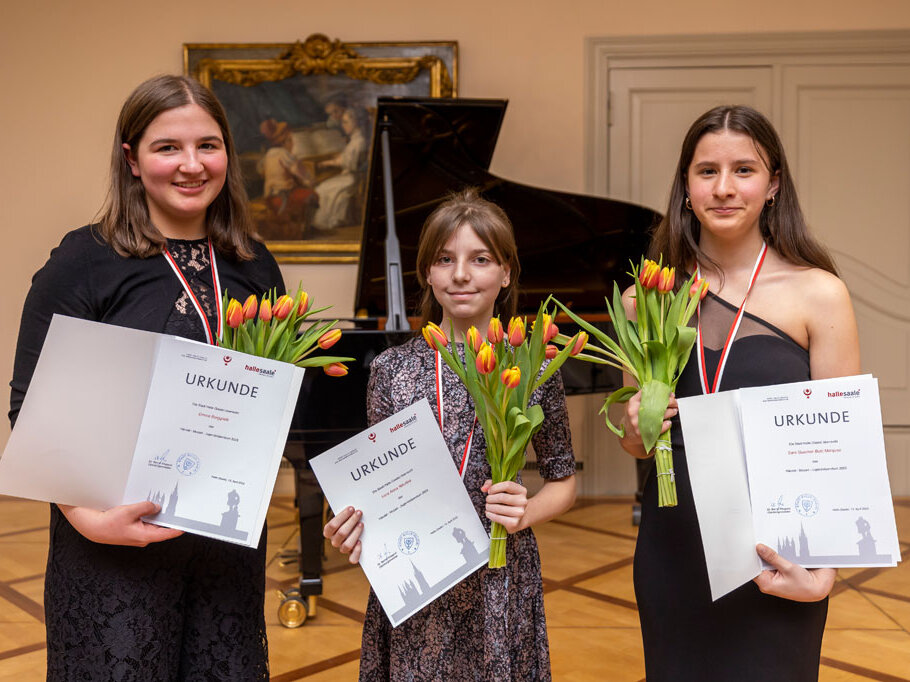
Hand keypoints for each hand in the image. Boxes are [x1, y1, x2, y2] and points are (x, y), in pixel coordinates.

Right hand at [59, 501, 182, 546]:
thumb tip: (156, 506)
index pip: (167, 533)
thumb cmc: (107, 524)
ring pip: (153, 523)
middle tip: (179, 506)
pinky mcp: (132, 529)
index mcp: (145, 536)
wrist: (91, 527)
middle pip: (162, 526)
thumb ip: (145, 507)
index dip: (179, 528)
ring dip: (158, 514)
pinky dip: (149, 513)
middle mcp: (143, 537)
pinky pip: (145, 521)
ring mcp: (138, 533)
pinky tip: (150, 505)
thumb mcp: (129, 511)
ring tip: (165, 503)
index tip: (189, 523)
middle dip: (169, 517)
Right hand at [323, 506, 362, 563]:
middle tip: (359, 513)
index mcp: (328, 531)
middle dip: (351, 521)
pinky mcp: (351, 555)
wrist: (354, 529)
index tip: (351, 508)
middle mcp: (334, 541)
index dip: (342, 517)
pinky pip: (352, 558)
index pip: (332, 525)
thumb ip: (346, 510)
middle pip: (341, 533)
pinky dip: (356, 551)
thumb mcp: (344, 514)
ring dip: (355, 533)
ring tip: (361, 524)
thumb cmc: (348, 519)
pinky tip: (361, 542)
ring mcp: (342, 548)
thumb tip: (350, 502)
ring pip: (347, 545)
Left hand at [482, 480, 528, 533]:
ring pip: (499, 508)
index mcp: (521, 491)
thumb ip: (491, 484)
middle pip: (502, 497)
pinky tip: (488, 513)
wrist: (518, 518)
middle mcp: (523, 501)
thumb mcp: (503, 490)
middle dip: (490, 498)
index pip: (508, 485)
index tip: (490, 491)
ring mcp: (519, 513)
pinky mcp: (514, 522)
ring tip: (488, 507)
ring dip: (489, 507)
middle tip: (488, 500)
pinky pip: (498, 518)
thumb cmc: (508, 502)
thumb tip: (484, 488)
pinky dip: (491, 515)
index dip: (495, 487)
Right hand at [620, 391, 677, 454]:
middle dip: (670, 402)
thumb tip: (663, 391)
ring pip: (661, 415)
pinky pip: (661, 427)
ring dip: (671, 412)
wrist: (629, 434)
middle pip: (657, 403)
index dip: (661, 392)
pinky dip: (667, 424)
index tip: (668, 393)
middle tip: (675, 403)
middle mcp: (635, 412)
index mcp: (633, 403)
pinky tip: (668, 422)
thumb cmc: (634, 418)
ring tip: (674, 411)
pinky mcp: (645, 433)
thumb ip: (644, 397)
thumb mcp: (634, 405)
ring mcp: (640, 423)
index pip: (648, 393)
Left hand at [753, 543, 835, 600]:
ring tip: (770, 542)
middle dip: (759, 552)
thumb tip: (760, 548)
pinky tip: (777, 546)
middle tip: (760, 540)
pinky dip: (776, 553)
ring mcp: (775, 575)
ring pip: (766, 560)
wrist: (821, 588)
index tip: (749, 544)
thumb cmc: (807, 586)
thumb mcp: (789, 568)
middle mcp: (769, 580)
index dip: (750, 556)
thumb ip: (773, 558)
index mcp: (767, 584)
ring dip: (769, 551)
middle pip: (758, 563)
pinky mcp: (781, 570)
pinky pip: (774, 560)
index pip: (751, 568)